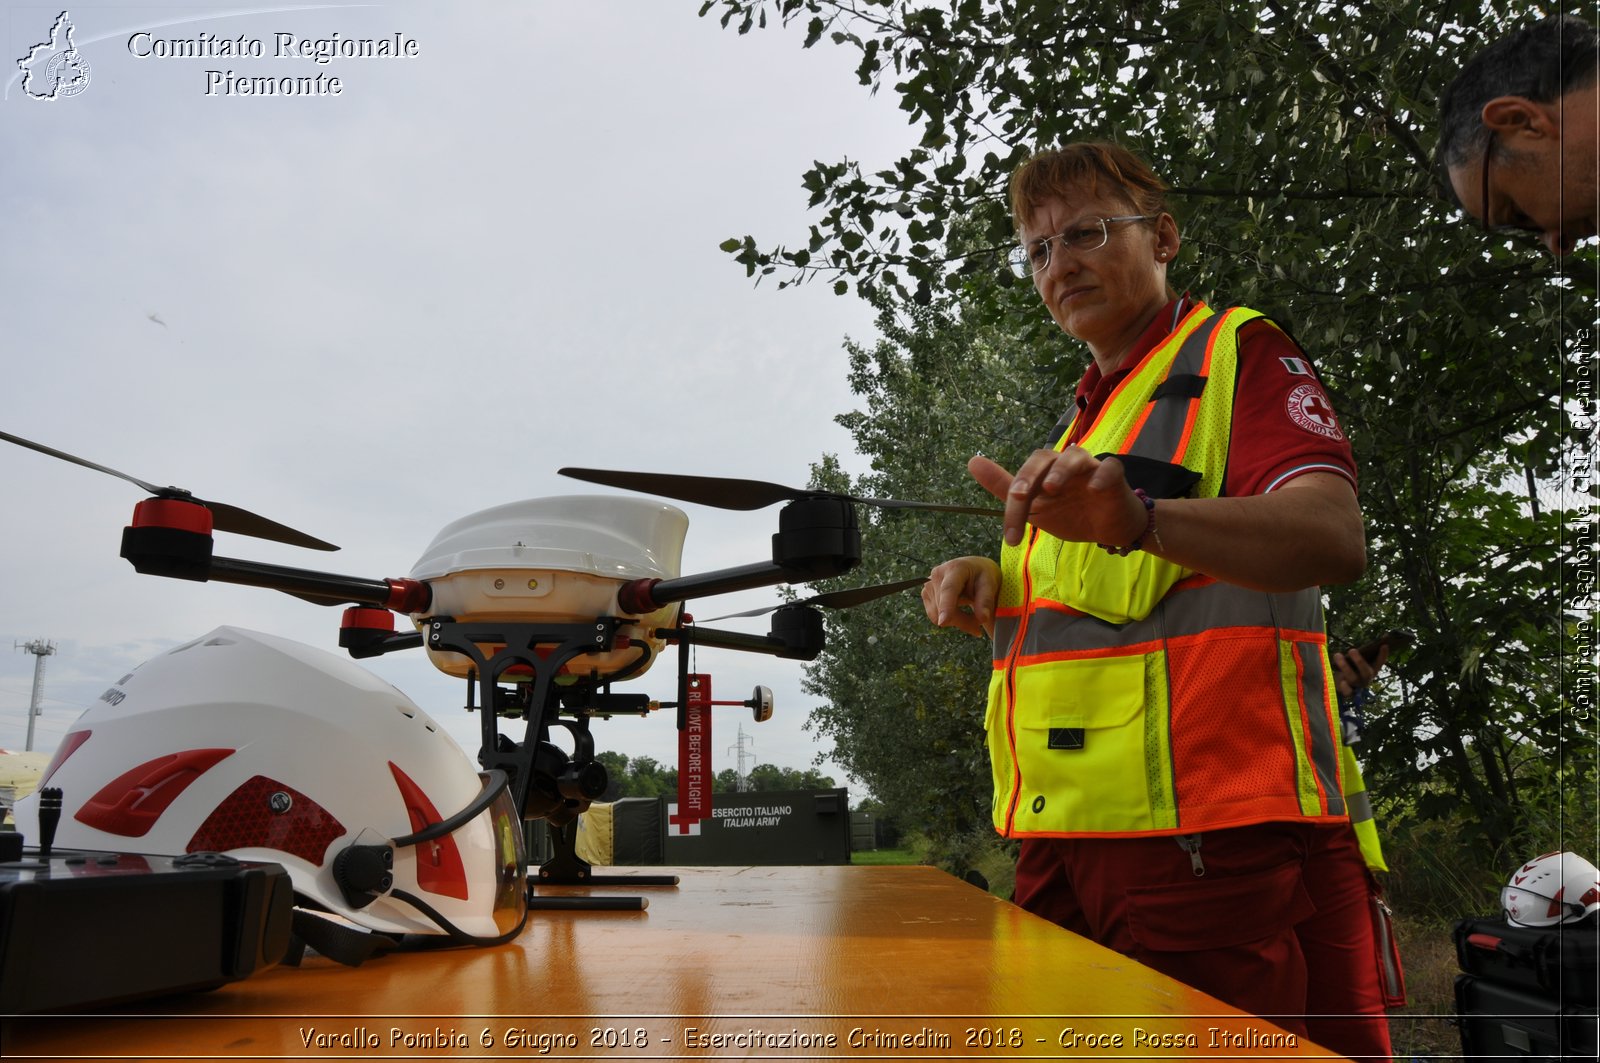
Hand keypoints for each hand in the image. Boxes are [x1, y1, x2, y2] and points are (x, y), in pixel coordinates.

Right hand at [922, 555, 999, 637]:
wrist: (974, 571)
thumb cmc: (983, 577)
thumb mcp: (990, 585)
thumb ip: (986, 601)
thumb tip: (983, 619)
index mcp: (956, 568)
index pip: (949, 589)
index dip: (946, 606)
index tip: (943, 622)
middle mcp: (937, 574)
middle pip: (945, 608)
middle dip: (963, 620)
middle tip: (980, 621)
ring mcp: (928, 584)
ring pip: (938, 615)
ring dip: (956, 621)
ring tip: (972, 615)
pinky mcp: (925, 593)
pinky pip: (934, 616)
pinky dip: (948, 620)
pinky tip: (959, 611)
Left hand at [968, 452, 1148, 548]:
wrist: (1107, 529)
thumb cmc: (1069, 513)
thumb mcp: (1035, 507)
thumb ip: (1005, 487)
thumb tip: (972, 462)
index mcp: (1045, 471)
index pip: (1024, 476)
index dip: (1013, 502)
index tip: (1011, 537)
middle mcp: (1065, 464)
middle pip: (1045, 458)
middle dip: (1029, 476)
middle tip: (1020, 497)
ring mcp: (1090, 468)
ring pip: (1075, 456)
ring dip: (1061, 470)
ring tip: (1051, 487)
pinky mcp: (1114, 477)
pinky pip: (1110, 468)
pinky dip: (1102, 475)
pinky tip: (1094, 489)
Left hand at [1332, 643, 1388, 697]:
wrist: (1340, 684)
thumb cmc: (1350, 667)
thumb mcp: (1354, 660)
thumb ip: (1357, 654)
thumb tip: (1356, 647)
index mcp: (1371, 670)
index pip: (1379, 663)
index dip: (1383, 655)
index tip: (1384, 645)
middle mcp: (1366, 678)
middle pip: (1366, 672)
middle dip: (1359, 661)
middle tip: (1352, 650)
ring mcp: (1358, 686)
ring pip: (1353, 678)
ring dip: (1344, 666)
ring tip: (1337, 655)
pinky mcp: (1348, 691)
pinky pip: (1348, 691)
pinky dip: (1345, 687)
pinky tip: (1342, 682)